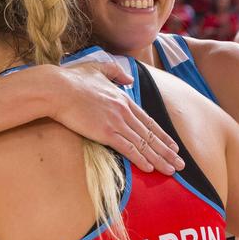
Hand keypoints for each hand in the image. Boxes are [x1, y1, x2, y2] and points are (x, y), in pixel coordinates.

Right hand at [49, 61, 183, 174]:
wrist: (58, 88)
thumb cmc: (73, 79)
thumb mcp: (99, 69)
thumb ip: (116, 72)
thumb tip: (129, 79)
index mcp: (123, 99)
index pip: (148, 121)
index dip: (162, 135)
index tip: (173, 146)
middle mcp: (124, 111)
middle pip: (150, 135)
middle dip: (166, 151)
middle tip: (180, 164)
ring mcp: (116, 122)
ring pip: (143, 144)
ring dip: (159, 159)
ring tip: (172, 170)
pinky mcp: (105, 132)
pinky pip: (127, 149)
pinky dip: (140, 159)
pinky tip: (150, 168)